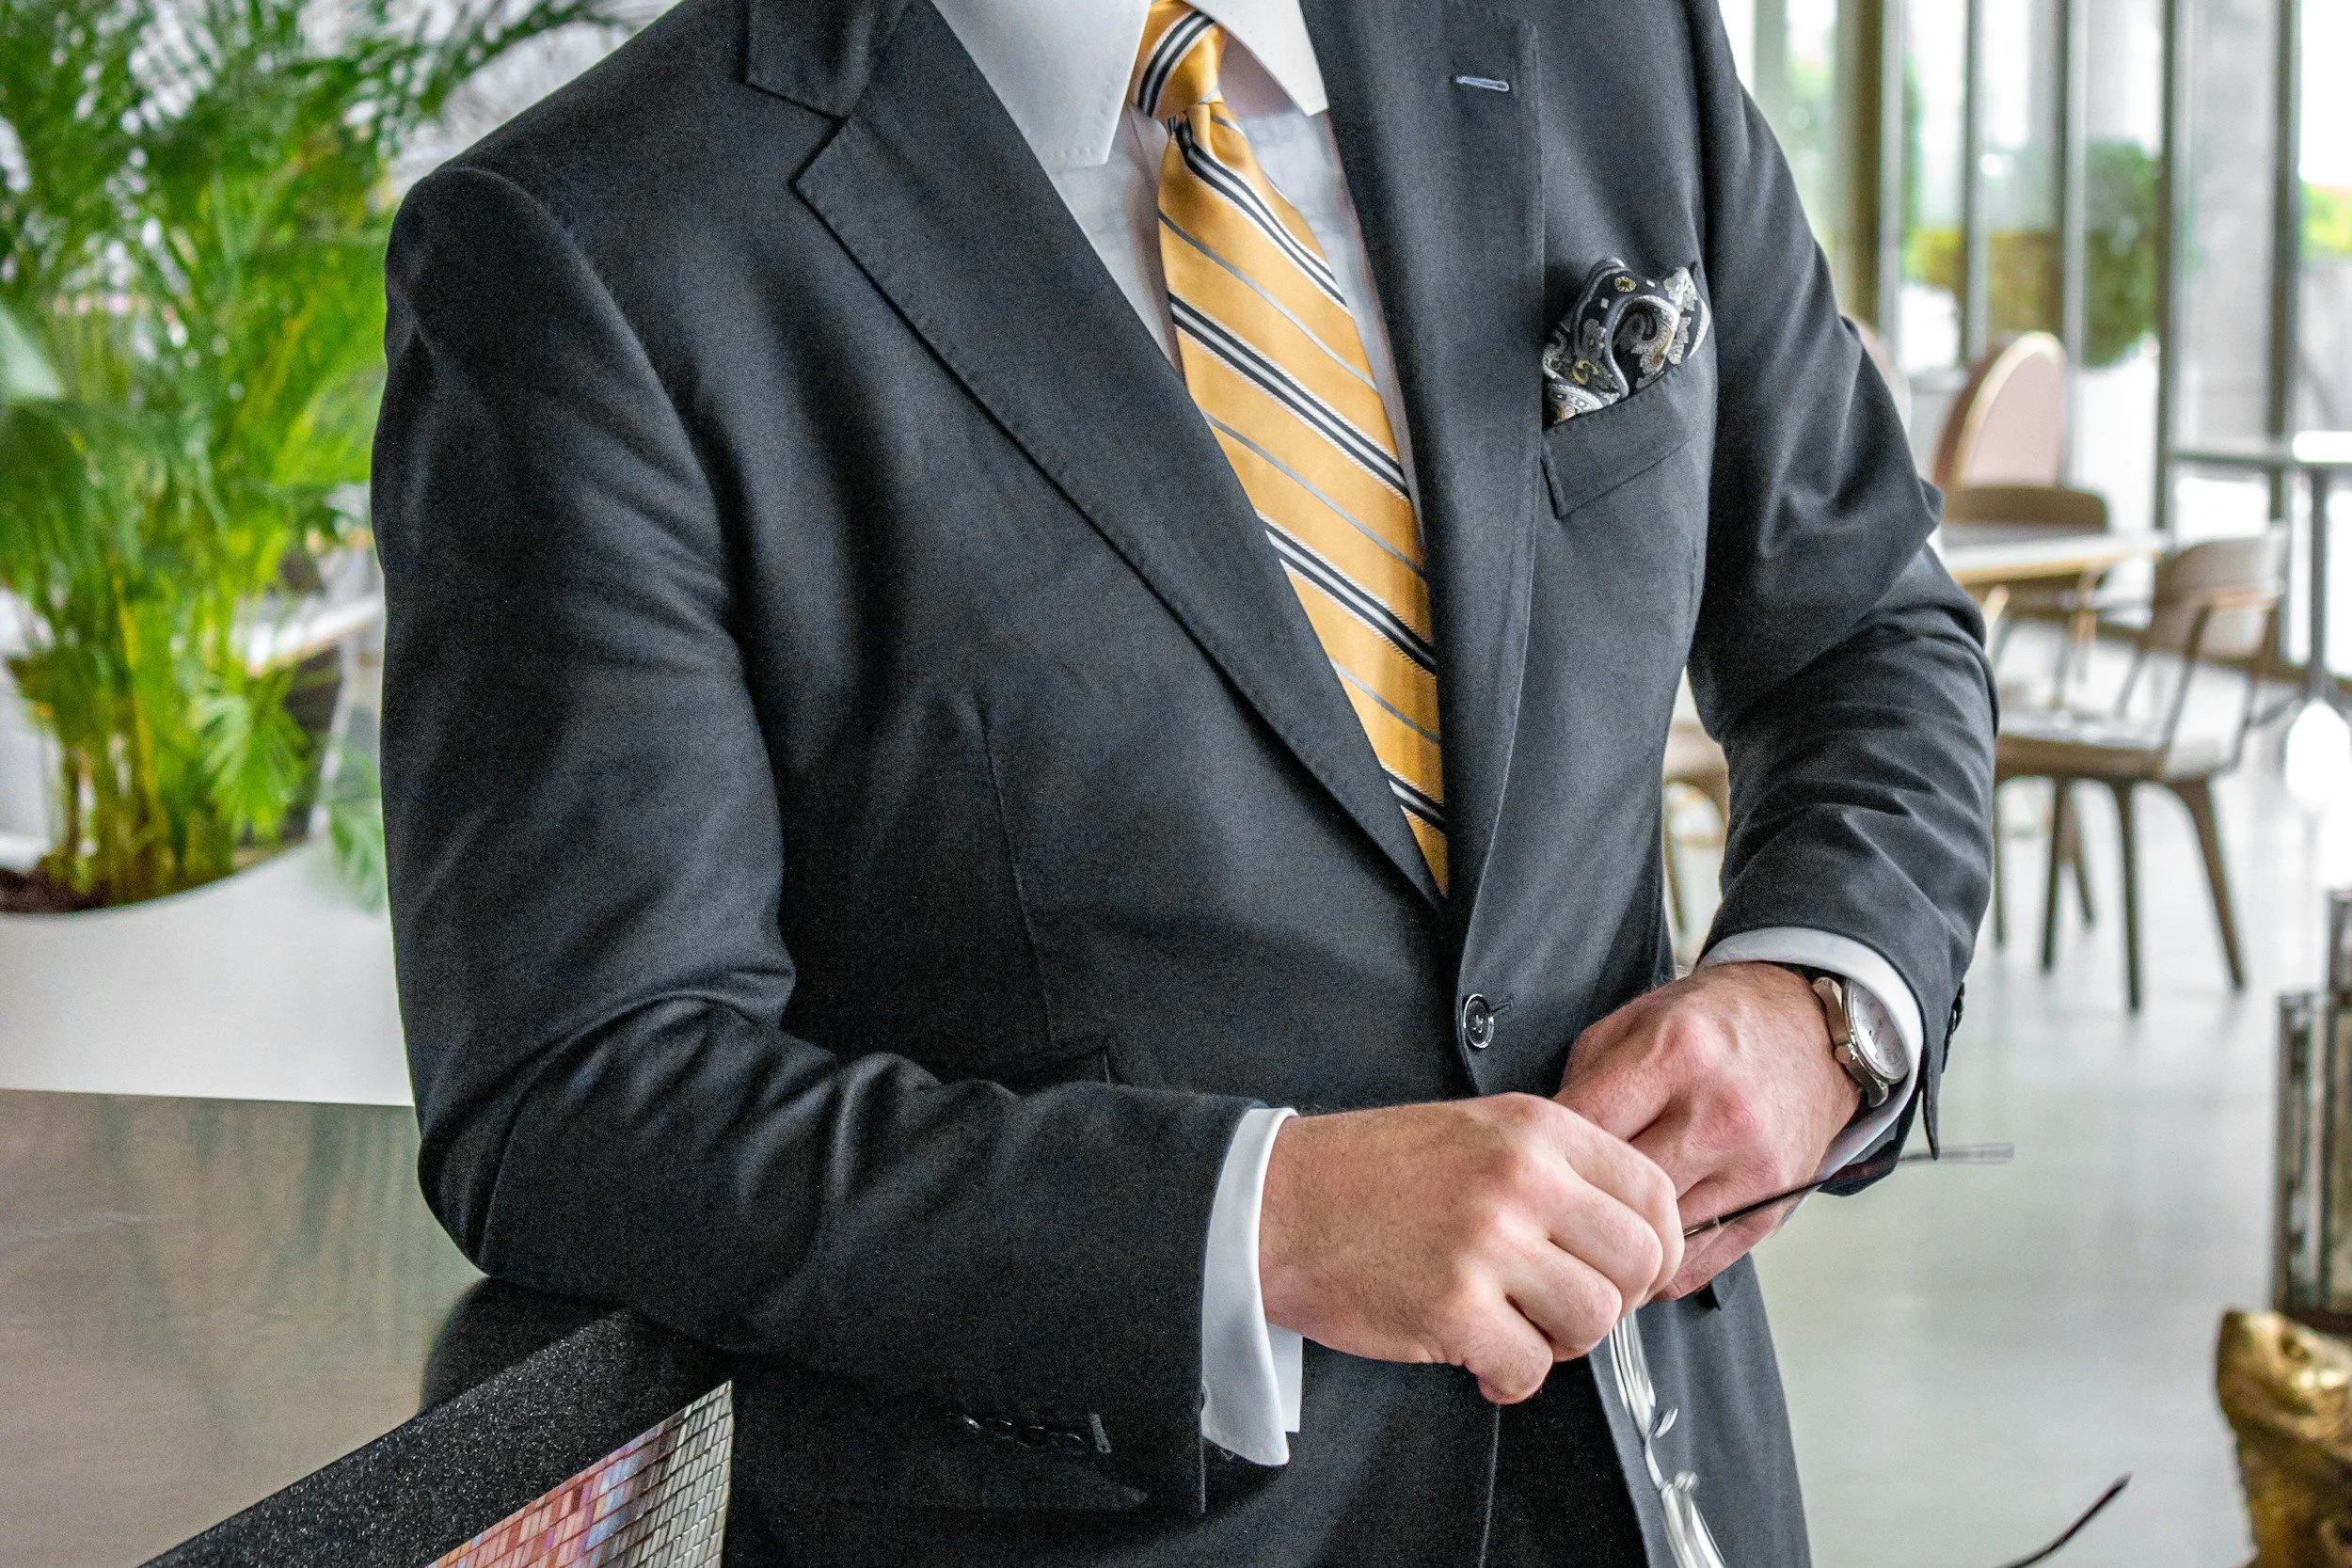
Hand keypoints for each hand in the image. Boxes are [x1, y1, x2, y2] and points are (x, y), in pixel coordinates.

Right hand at [1256, 1095, 1682, 1404]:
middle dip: (1614, 1302)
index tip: (1629, 1274)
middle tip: (1567, 1310)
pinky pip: (1530, 1369)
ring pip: (1594, 1320)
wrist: (1271, 1205)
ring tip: (1516, 1331)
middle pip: (1639, 1263)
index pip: (1652, 1191)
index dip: (1656, 1248)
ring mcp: (1488, 1243)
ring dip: (1561, 1343)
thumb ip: (1551, 1166)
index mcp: (1534, 1129)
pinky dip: (1511, 1379)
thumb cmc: (1365, 1175)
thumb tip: (1623, 1232)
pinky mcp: (1452, 1307)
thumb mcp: (1474, 1132)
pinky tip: (1480, 1360)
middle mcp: (1522, 1179)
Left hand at [1557, 962, 1858, 1299]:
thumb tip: (1541, 1148)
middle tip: (1546, 1208)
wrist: (1810, 1031)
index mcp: (1677, 1052)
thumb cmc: (1715, 1025)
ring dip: (1613, 1242)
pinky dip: (1654, 1266)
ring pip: (1655, 1238)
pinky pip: (1695, 1264)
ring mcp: (1752, 1166)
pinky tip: (1633, 1248)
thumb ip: (1586, 1079)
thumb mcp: (1638, 1020)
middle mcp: (1719, 1112)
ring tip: (1585, 1233)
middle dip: (1574, 1202)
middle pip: (1617, 1189)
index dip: (1543, 1150)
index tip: (1525, 1163)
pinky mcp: (1773, 1206)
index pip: (1585, 1124)